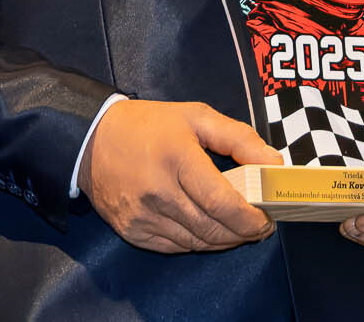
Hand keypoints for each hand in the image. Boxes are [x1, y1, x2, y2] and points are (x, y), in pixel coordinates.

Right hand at [76, 100, 277, 252]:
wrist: (89, 139)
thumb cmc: (148, 125)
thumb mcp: (195, 116)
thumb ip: (239, 138)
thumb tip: (274, 164)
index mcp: (177, 158)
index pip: (223, 204)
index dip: (251, 219)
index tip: (267, 219)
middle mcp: (158, 191)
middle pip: (213, 230)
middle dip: (243, 233)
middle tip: (258, 226)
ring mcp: (143, 215)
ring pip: (197, 243)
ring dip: (223, 240)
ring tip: (235, 227)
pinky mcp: (132, 231)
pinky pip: (175, 247)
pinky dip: (197, 242)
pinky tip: (204, 229)